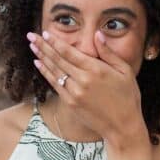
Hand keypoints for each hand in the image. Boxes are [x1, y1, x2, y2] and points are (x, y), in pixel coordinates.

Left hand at [28, 29, 144, 145]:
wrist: (123, 126)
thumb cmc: (128, 97)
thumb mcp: (125, 71)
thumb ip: (108, 53)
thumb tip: (97, 34)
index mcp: (96, 69)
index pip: (70, 52)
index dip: (56, 42)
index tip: (45, 33)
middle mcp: (82, 80)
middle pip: (58, 59)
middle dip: (43, 46)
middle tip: (31, 36)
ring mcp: (74, 92)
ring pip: (54, 71)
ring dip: (42, 57)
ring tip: (32, 46)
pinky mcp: (70, 103)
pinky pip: (55, 84)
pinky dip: (46, 73)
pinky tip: (39, 64)